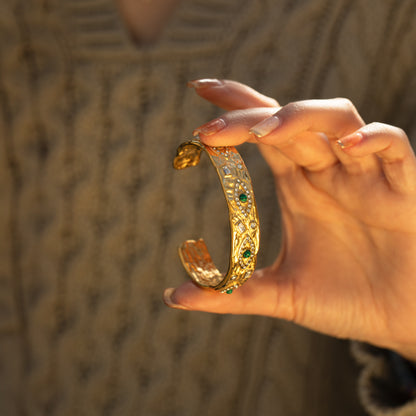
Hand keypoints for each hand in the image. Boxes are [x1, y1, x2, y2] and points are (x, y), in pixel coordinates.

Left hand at [164, 79, 415, 360]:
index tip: (198, 93)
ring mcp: (365, 177)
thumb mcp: (282, 295)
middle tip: (210, 126)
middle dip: (251, 114)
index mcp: (299, 185)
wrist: (398, 321)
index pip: (264, 132)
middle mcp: (328, 172)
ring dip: (302, 117)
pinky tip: (347, 146)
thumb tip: (175, 296)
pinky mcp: (403, 191)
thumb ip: (232, 292)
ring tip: (265, 132)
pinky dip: (374, 140)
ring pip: (338, 119)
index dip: (235, 109)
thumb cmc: (344, 301)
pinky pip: (394, 148)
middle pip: (290, 121)